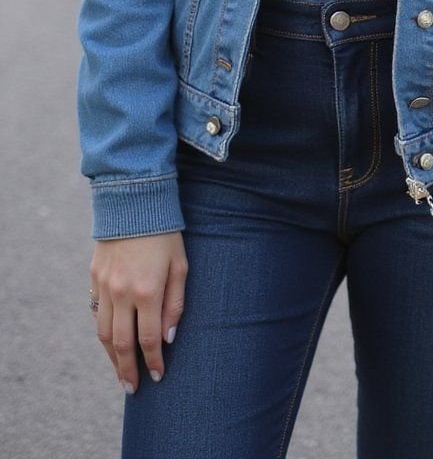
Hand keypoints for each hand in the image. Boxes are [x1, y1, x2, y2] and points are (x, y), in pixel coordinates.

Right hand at [90, 231, 187, 393]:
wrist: (133, 202)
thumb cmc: (165, 233)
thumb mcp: (180, 265)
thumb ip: (175, 303)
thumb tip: (168, 338)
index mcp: (146, 291)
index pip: (148, 340)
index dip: (153, 362)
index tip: (159, 376)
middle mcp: (121, 293)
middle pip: (121, 344)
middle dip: (127, 370)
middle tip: (133, 389)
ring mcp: (104, 286)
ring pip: (104, 333)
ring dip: (111, 357)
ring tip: (120, 373)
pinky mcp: (94, 278)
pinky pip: (96, 313)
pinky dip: (103, 333)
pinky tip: (111, 342)